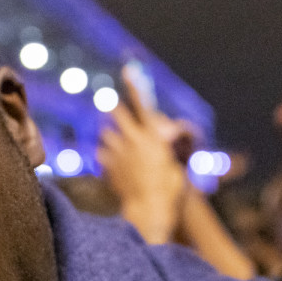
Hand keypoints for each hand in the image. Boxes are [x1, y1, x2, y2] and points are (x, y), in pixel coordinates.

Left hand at [97, 67, 188, 242]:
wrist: (150, 211)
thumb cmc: (171, 190)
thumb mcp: (179, 166)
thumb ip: (172, 149)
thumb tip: (168, 134)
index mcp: (153, 136)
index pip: (143, 105)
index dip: (135, 86)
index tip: (127, 69)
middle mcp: (133, 141)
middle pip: (118, 116)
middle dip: (115, 110)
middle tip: (110, 104)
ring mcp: (118, 154)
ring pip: (107, 134)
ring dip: (110, 135)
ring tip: (115, 141)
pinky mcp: (109, 168)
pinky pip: (102, 155)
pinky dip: (105, 156)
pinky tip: (111, 162)